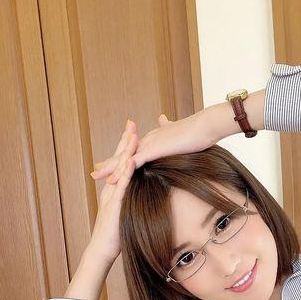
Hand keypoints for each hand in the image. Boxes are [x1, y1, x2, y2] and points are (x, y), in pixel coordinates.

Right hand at [87, 120, 137, 263]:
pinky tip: (131, 160)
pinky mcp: (115, 203)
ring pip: (120, 169)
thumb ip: (136, 199)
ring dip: (126, 151)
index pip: (124, 162)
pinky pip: (122, 185)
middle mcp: (113, 187)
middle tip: (131, 122)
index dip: (129, 146)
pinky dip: (126, 172)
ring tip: (132, 135)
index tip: (135, 130)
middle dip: (126, 141)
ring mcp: (113, 194)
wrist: (104, 248)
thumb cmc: (118, 232)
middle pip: (120, 160)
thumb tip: (149, 191)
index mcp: (118, 187)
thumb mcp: (130, 211)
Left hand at [91, 112, 212, 178]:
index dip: (122, 157)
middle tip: (95, 172)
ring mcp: (149, 144)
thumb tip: (163, 118)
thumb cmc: (199, 132)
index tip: (112, 165)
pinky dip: (122, 172)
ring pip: (124, 159)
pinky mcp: (154, 150)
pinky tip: (113, 181)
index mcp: (154, 138)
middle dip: (110, 164)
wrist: (205, 126)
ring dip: (110, 169)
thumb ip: (170, 127)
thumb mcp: (181, 132)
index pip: (134, 149)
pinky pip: (133, 163)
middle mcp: (148, 139)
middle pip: (124, 153)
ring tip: (96, 177)